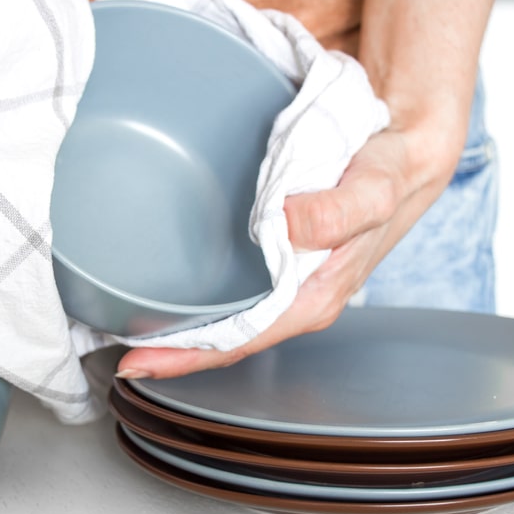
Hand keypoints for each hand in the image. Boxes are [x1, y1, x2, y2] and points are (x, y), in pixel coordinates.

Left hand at [115, 126, 455, 379]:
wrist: (403, 150)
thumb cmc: (389, 174)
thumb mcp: (375, 188)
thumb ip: (339, 210)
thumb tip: (285, 224)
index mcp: (312, 299)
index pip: (240, 342)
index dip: (187, 357)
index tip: (135, 362)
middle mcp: (292, 299)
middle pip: (223, 338)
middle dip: (169, 349)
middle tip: (109, 343)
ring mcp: (282, 282)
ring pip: (222, 317)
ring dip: (177, 324)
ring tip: (123, 320)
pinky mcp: (273, 258)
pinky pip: (228, 286)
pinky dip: (193, 291)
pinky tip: (162, 280)